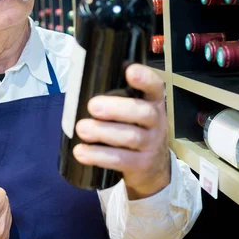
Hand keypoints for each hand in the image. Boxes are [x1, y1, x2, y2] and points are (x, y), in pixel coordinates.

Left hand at [74, 64, 170, 199]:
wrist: (153, 168)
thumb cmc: (136, 129)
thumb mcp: (135, 112)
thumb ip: (118, 97)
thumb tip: (84, 81)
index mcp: (153, 102)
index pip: (154, 86)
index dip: (144, 78)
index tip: (129, 70)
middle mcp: (156, 121)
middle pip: (142, 112)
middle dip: (117, 108)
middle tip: (92, 106)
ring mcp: (151, 144)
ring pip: (130, 137)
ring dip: (103, 132)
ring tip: (81, 128)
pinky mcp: (141, 165)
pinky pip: (120, 160)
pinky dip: (98, 156)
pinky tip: (81, 152)